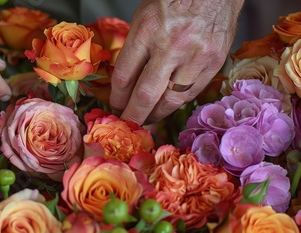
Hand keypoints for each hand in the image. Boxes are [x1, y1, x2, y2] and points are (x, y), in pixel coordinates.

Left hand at [109, 0, 243, 123]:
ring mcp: (195, 56)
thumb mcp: (143, 18)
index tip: (114, 107)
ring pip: (170, 101)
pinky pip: (191, 94)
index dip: (116, 98)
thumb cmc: (174, 1)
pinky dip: (175, 104)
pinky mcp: (214, 62)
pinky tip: (166, 107)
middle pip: (145, 95)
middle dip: (132, 116)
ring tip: (146, 119)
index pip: (124, 77)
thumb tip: (124, 86)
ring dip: (155, 115)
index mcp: (147, 30)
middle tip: (127, 124)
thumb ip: (135, 50)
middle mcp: (171, 45)